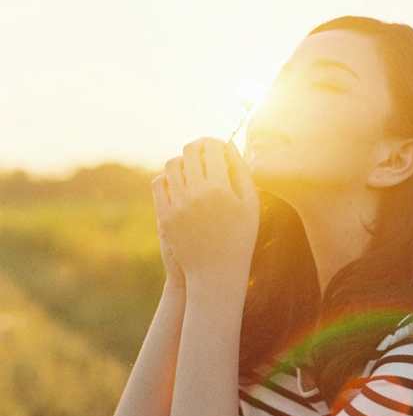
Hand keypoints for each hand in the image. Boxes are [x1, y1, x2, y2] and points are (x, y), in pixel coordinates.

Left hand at [151, 138, 259, 290]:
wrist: (216, 273)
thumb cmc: (240, 238)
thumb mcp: (250, 205)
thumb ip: (242, 172)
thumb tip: (230, 145)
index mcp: (221, 189)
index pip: (213, 149)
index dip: (216, 142)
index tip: (219, 145)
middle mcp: (197, 193)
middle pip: (190, 152)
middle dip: (198, 145)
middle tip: (204, 149)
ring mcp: (178, 205)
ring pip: (172, 165)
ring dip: (182, 159)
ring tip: (192, 166)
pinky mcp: (165, 216)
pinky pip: (159, 184)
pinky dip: (167, 177)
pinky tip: (178, 181)